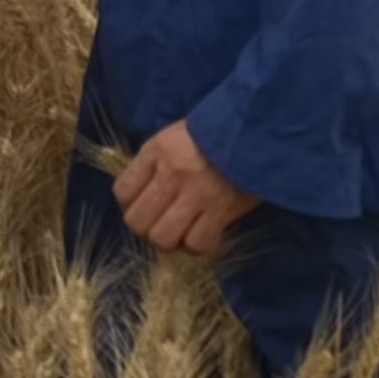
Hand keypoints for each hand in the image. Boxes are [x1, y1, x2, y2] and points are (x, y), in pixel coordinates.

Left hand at [114, 119, 259, 255]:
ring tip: (179, 232)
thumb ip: (153, 163)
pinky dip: (196, 245)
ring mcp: (197, 195)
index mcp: (157, 151)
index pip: (122, 191)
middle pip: (137, 221)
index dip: (129, 204)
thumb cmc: (212, 133)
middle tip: (158, 223)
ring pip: (163, 238)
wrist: (255, 132)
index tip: (142, 203)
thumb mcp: (173, 137)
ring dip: (169, 241)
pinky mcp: (222, 211)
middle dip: (144, 228)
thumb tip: (138, 194)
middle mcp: (172, 174)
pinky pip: (197, 244)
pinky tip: (200, 234)